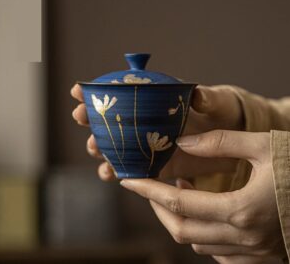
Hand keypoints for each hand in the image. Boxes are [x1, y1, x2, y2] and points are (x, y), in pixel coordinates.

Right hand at [71, 84, 243, 180]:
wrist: (230, 138)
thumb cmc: (221, 113)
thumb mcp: (216, 102)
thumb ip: (207, 98)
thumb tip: (197, 94)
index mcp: (155, 100)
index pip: (122, 93)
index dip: (99, 91)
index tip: (79, 90)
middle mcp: (146, 121)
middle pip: (111, 120)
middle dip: (91, 119)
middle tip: (81, 117)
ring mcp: (147, 144)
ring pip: (114, 145)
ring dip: (99, 147)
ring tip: (93, 147)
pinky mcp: (154, 164)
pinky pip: (129, 168)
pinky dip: (116, 171)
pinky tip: (109, 173)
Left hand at [119, 130, 285, 262]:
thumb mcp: (266, 145)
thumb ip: (221, 142)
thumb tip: (184, 143)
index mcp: (241, 210)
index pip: (177, 204)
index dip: (148, 191)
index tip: (128, 181)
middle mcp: (243, 238)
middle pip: (181, 229)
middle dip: (157, 208)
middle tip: (148, 186)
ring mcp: (253, 253)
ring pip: (198, 242)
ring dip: (179, 218)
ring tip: (177, 191)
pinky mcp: (262, 256)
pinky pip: (218, 251)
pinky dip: (201, 232)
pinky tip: (205, 210)